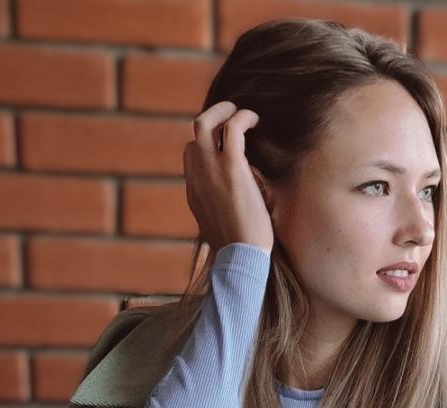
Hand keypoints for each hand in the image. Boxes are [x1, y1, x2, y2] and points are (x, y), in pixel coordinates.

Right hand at [183, 100, 274, 255]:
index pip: (191, 155)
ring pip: (205, 122)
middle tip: (232, 116)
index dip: (207, 143)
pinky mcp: (232, 167)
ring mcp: (211, 170)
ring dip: (224, 109)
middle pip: (194, 134)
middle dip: (213, 118)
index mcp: (194, 192)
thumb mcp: (224, 230)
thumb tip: (235, 208)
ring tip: (242, 112)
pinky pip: (233, 127)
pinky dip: (243, 117)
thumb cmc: (238, 251)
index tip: (226, 141)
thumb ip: (223, 212)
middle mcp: (197, 178)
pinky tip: (255, 120)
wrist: (240, 259)